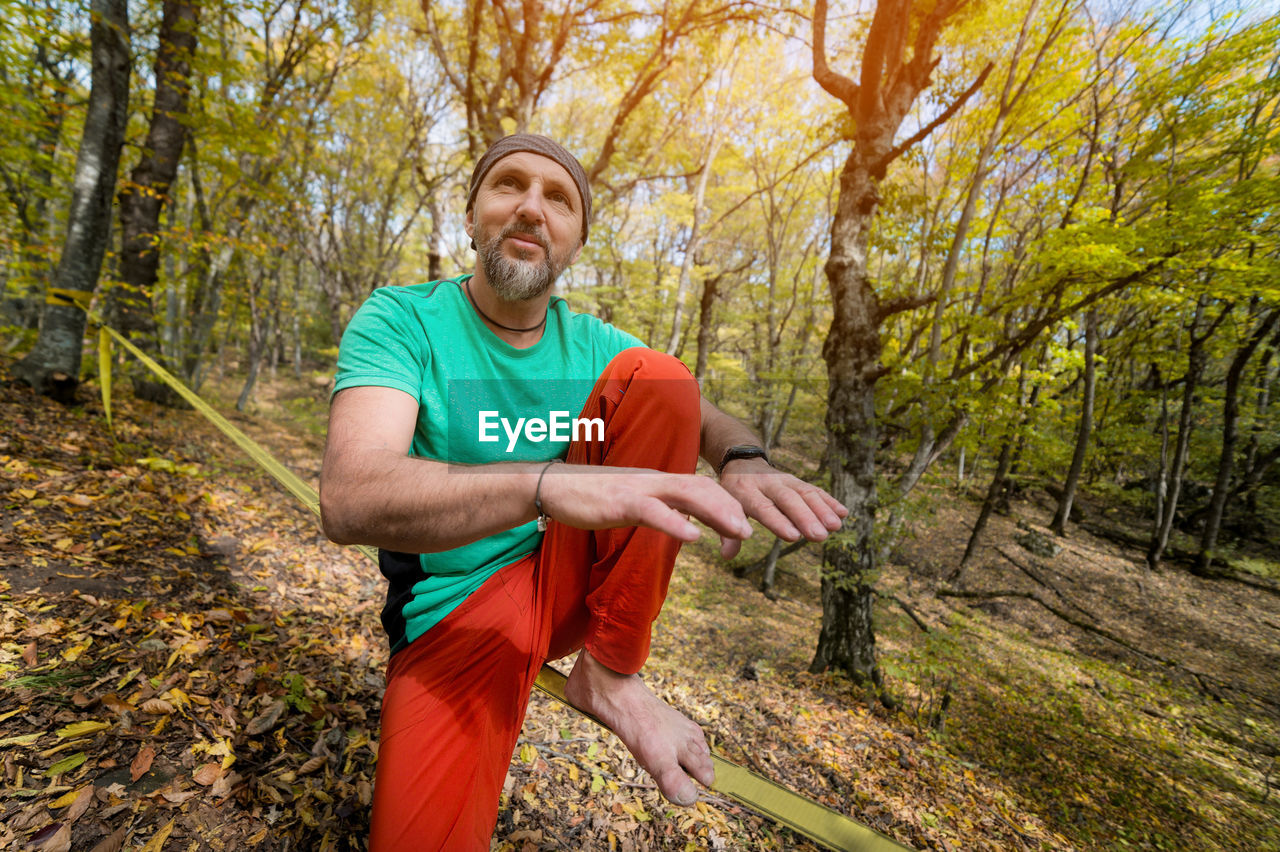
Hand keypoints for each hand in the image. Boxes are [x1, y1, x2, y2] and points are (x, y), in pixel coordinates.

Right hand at [538, 466, 754, 544]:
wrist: (552, 486)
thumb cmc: (591, 498)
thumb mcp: (634, 504)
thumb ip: (661, 511)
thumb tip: (687, 523)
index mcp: (658, 481)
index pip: (701, 487)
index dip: (724, 506)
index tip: (741, 530)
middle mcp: (653, 480)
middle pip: (701, 487)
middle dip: (730, 508)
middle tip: (750, 533)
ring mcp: (638, 489)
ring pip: (686, 494)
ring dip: (716, 512)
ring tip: (737, 532)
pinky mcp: (620, 502)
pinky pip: (653, 511)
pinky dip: (676, 523)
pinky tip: (693, 537)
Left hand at [716, 457, 846, 558]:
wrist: (742, 463)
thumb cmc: (733, 495)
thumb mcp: (725, 508)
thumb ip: (727, 532)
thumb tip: (726, 556)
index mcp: (745, 491)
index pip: (763, 507)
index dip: (778, 521)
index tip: (794, 536)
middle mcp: (767, 483)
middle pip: (788, 499)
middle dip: (805, 517)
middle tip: (819, 536)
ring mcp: (785, 480)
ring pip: (805, 492)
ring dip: (822, 509)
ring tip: (835, 527)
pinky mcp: (797, 481)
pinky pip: (814, 490)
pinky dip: (829, 501)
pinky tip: (843, 513)